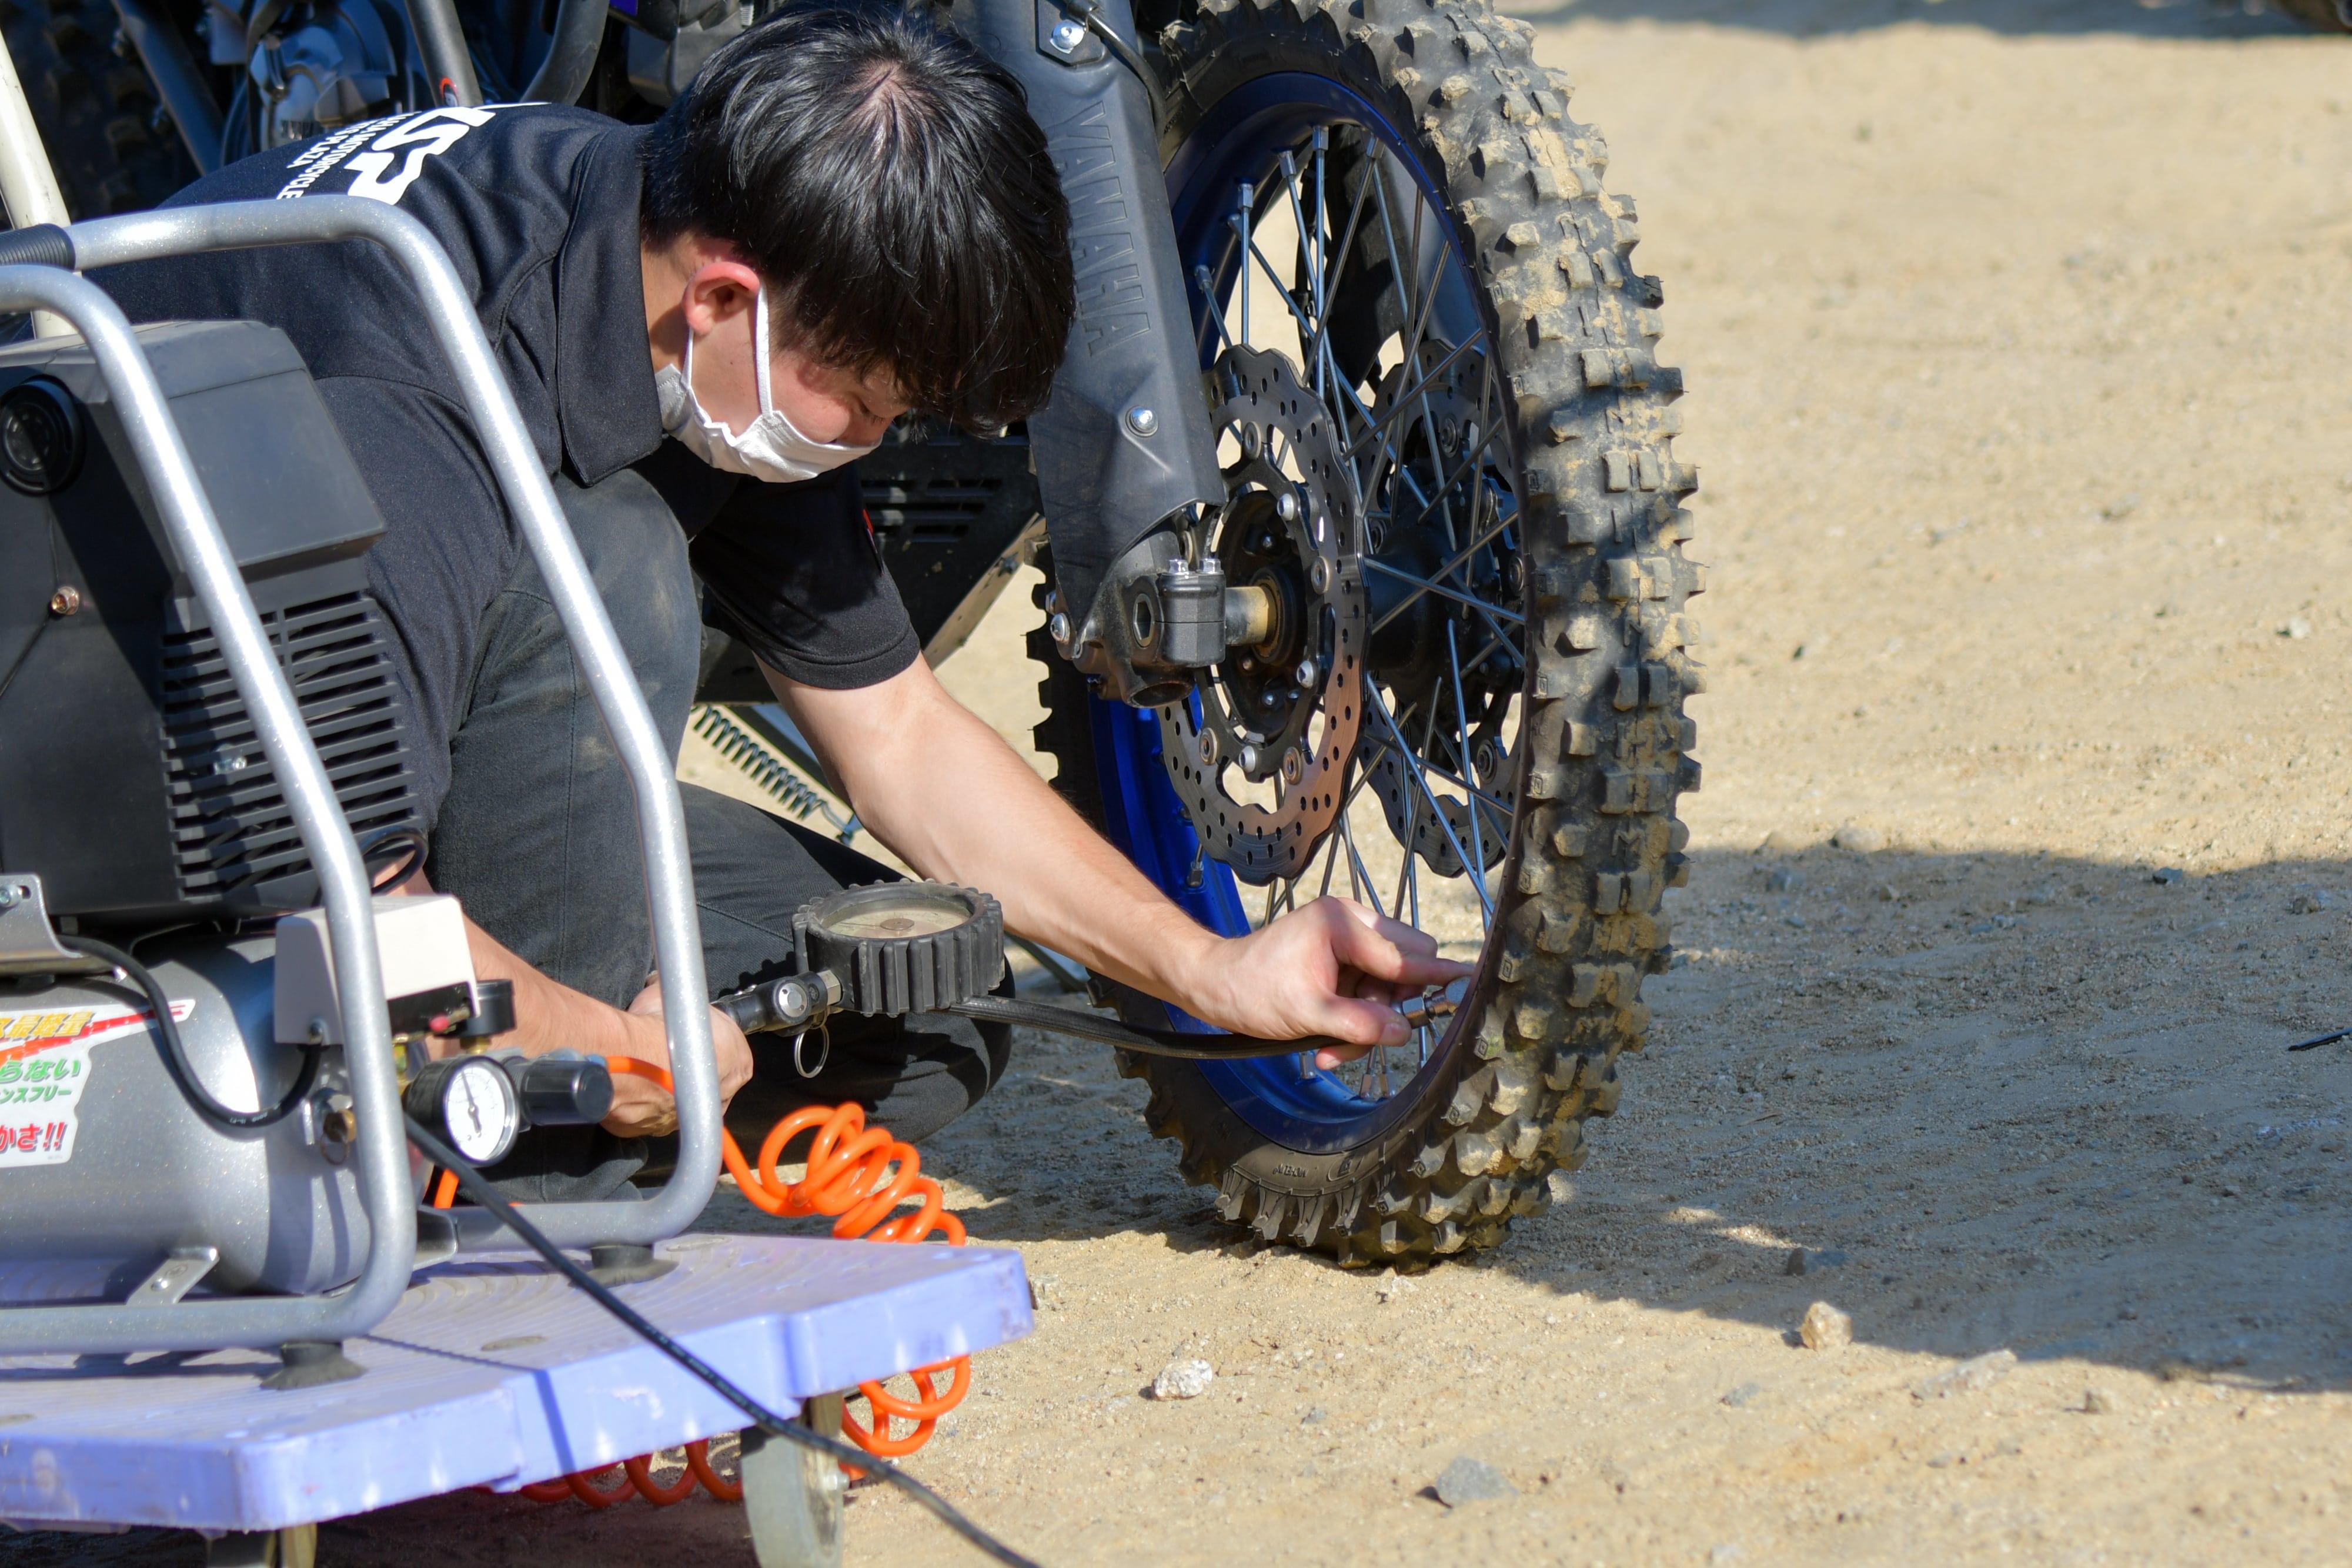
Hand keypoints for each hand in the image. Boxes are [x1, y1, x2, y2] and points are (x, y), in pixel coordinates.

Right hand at [603, 978, 755, 1136]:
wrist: (633, 1058)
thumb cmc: (664, 1026)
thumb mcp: (682, 996)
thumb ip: (683, 995)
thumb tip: (667, 980)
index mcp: (740, 1065)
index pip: (729, 1054)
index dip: (706, 1043)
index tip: (688, 1035)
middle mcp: (720, 1097)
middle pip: (706, 1082)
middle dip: (688, 1069)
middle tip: (666, 1052)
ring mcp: (687, 1118)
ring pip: (678, 1102)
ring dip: (664, 1088)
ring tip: (646, 1068)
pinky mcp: (654, 1129)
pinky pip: (648, 1115)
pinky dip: (640, 1102)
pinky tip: (631, 1085)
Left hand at [1179, 898, 1471, 1068]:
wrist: (1212, 985)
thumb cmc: (1250, 992)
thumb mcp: (1308, 1015)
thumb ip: (1360, 1023)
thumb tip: (1404, 1031)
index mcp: (1344, 924)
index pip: (1405, 956)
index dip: (1436, 977)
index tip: (1472, 981)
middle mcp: (1350, 922)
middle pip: (1405, 967)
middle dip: (1388, 1007)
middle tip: (1358, 1034)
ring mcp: (1346, 939)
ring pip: (1388, 985)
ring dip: (1367, 1021)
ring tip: (1330, 1047)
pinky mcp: (1339, 957)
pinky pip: (1367, 990)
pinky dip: (1353, 1018)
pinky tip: (1326, 1041)